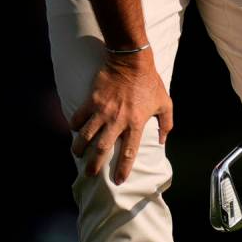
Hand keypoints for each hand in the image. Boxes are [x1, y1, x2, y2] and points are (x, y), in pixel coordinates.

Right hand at [69, 51, 172, 184]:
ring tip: (77, 154)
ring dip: (79, 148)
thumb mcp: (164, 102)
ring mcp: (104, 111)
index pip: (129, 152)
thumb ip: (166, 123)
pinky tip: (75, 129)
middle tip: (90, 174)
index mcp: (136, 123)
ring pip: (86, 135)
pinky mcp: (93, 100)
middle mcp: (118, 120)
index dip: (123, 169)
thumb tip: (162, 140)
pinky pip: (79, 117)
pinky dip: (75, 124)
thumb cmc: (150, 81)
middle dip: (94, 164)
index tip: (118, 181)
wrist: (132, 60)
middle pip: (102, 149)